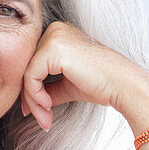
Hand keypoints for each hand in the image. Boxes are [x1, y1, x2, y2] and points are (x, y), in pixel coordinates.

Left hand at [19, 20, 148, 130]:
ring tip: (45, 118)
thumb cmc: (101, 84)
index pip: (33, 64)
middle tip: (42, 120)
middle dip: (31, 99)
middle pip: (27, 68)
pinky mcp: (53, 49)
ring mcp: (54, 36)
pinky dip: (35, 96)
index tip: (39, 112)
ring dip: (33, 102)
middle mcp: (54, 29)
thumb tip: (27, 104)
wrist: (122, 85)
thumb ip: (46, 89)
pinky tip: (48, 107)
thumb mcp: (66, 85)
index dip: (32, 91)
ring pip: (26, 74)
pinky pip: (30, 77)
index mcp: (58, 33)